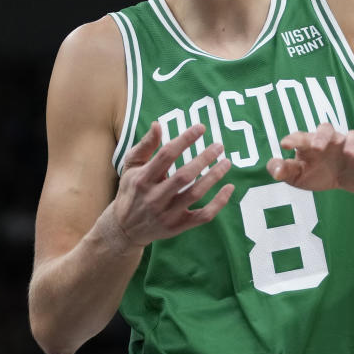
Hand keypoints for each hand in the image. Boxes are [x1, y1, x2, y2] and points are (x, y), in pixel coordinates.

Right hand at [111, 122, 233, 247]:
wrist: (124, 229)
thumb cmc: (131, 190)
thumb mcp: (131, 166)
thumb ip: (145, 145)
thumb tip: (158, 124)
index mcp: (143, 179)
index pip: (167, 155)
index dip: (185, 140)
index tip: (201, 128)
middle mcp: (154, 197)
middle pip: (184, 176)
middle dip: (203, 159)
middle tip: (219, 146)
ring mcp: (167, 214)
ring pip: (195, 194)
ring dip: (214, 177)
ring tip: (226, 162)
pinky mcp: (178, 226)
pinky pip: (203, 216)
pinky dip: (219, 203)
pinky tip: (229, 188)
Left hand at [266, 123, 353, 196]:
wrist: (348, 181)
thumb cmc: (319, 173)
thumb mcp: (298, 177)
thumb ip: (285, 171)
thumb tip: (274, 171)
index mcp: (310, 145)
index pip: (300, 137)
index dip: (292, 139)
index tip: (284, 145)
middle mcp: (328, 141)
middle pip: (324, 129)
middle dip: (320, 137)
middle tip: (316, 148)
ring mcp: (346, 145)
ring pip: (348, 136)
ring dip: (348, 143)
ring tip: (347, 153)